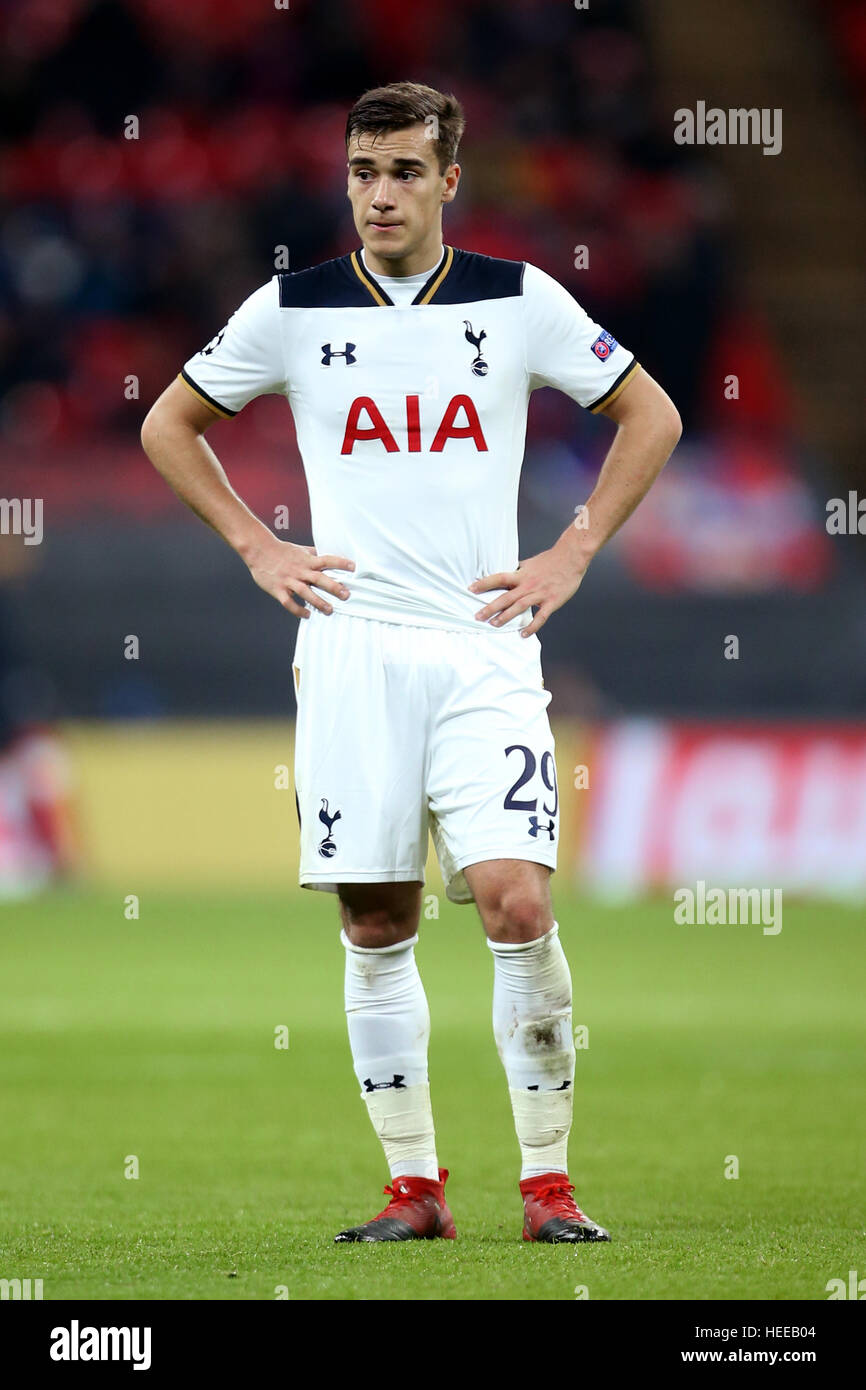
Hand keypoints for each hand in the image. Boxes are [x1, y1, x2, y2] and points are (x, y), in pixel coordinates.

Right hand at [247, 538, 354, 617]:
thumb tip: (326, 553)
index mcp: (307, 560)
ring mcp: (289, 580)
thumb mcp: (300, 549)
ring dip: (319, 602)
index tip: (354, 567)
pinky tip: (307, 615)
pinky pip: (289, 602)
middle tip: (346, 595)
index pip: (327, 560)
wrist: (259, 550)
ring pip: (306, 592)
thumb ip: (313, 554)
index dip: (341, 563)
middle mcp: (300, 571)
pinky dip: (298, 610)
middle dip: (334, 587)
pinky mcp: (278, 589)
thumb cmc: (281, 550)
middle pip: (319, 579)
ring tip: (330, 610)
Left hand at [469, 539, 588, 635]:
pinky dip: (532, 627)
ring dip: (506, 617)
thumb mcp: (530, 563)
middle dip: (490, 607)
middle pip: (506, 597)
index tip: (471, 588)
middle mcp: (528, 584)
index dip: (484, 583)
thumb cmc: (551, 560)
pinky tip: (523, 634)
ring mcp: (540, 594)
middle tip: (478, 616)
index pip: (499, 578)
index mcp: (522, 574)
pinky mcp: (552, 602)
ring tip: (494, 624)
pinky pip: (540, 617)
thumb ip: (519, 570)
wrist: (571, 557)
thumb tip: (508, 572)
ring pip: (519, 607)